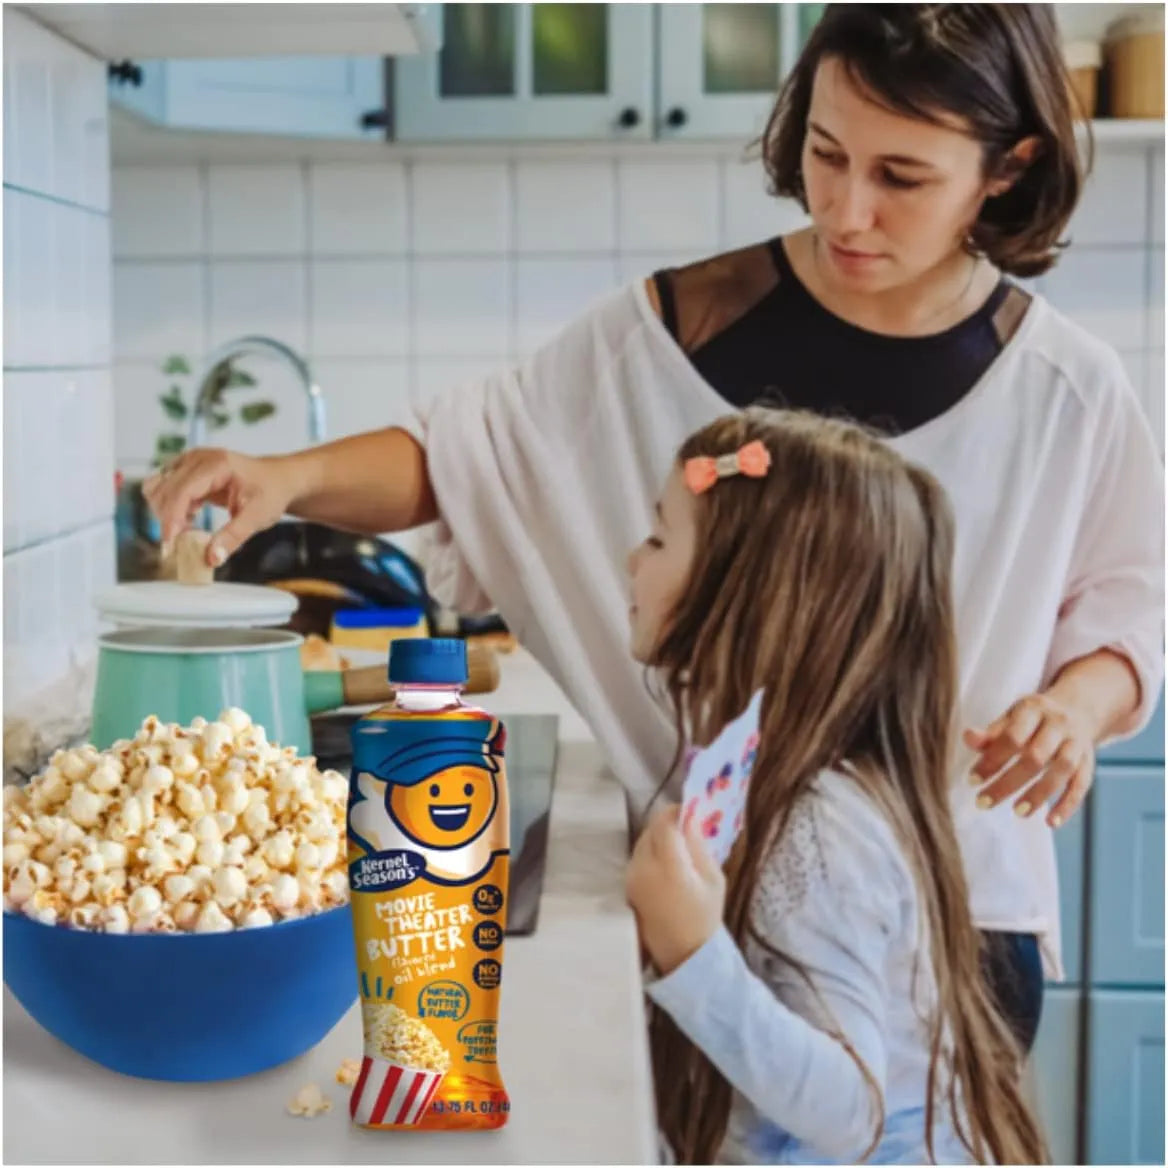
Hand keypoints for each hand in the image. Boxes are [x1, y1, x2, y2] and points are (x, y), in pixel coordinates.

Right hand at [143, 448, 294, 565]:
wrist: (277, 479)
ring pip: (158, 488)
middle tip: (185, 544)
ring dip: (167, 512)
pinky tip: (191, 518)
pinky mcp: (186, 471)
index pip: (183, 491)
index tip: (170, 545)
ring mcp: (190, 462)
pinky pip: (164, 489)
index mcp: (217, 465)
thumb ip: (233, 537)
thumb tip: (211, 558)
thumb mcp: (257, 517)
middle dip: (169, 519)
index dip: (172, 519)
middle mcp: (198, 459)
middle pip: (165, 490)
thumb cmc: (271, 492)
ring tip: (191, 528)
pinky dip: (170, 507)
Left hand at [625, 803, 724, 975]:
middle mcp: (643, 869)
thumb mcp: (712, 879)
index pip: (664, 825)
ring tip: (679, 846)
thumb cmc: (704, 918)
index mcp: (668, 868)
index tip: (690, 811)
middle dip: (667, 824)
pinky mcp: (627, 886)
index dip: (676, 812)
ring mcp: (632, 878)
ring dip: (658, 837)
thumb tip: (690, 818)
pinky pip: (638, 857)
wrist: (684, 956)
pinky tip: (668, 862)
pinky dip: (651, 852)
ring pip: (642, 842)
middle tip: (687, 828)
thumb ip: (698, 846)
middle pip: (650, 830)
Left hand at [964, 691, 1095, 827]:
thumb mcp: (1010, 718)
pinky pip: (1081, 785)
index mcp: (1033, 709)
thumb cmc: (1031, 720)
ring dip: (1039, 794)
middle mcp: (1058, 724)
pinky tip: (1051, 823)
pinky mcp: (1089, 761)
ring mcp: (1077, 743)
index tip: (971, 780)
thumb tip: (968, 738)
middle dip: (1008, 782)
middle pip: (1035, 756)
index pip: (1012, 736)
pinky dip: (1067, 805)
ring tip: (1017, 813)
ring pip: (1062, 770)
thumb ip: (990, 733)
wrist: (1077, 710)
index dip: (992, 759)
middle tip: (983, 802)